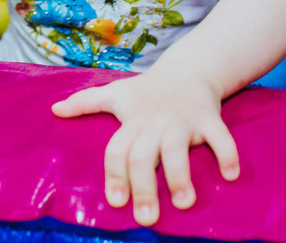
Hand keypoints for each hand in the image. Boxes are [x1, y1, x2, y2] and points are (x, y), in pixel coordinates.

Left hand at [51, 69, 239, 226]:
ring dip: (181, 176)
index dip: (115, 175)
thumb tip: (54, 109)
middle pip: (143, 156)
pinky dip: (227, 153)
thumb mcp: (116, 93)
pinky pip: (220, 136)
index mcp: (132, 122)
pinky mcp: (208, 116)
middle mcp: (155, 123)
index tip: (116, 202)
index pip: (117, 150)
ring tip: (184, 203)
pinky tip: (230, 175)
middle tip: (147, 218)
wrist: (189, 67)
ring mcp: (182, 120)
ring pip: (177, 149)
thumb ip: (86, 102)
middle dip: (144, 187)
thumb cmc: (148, 89)